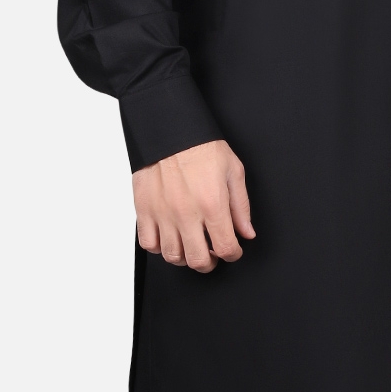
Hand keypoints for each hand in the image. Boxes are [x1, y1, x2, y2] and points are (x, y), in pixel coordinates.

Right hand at [132, 139, 254, 272]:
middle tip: (212, 254)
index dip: (233, 254)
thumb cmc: (201, 146)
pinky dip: (159, 247)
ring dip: (185, 257)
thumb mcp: (233, 170)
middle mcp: (186, 213)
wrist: (169, 128)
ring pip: (172, 256)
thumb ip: (241, 206)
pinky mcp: (144, 209)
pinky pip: (148, 244)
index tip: (232, 250)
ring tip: (191, 246)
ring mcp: (163, 213)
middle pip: (198, 260)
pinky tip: (169, 237)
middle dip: (210, 262)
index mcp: (212, 204)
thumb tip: (247, 232)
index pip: (226, 248)